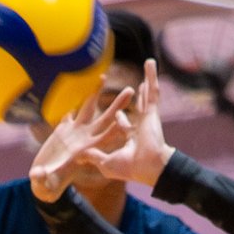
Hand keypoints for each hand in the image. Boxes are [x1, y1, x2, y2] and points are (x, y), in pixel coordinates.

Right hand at [29, 87, 135, 202]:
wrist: (44, 181)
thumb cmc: (46, 186)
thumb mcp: (44, 184)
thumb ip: (42, 178)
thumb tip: (38, 174)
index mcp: (84, 152)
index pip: (104, 139)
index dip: (115, 129)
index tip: (126, 118)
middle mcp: (83, 139)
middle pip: (105, 119)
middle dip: (117, 106)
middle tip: (131, 90)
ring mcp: (74, 133)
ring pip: (88, 109)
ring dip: (95, 93)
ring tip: (102, 76)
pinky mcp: (62, 129)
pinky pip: (71, 110)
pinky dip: (73, 97)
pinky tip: (77, 82)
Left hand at [81, 58, 175, 189]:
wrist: (147, 168)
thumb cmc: (129, 169)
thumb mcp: (106, 163)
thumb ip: (94, 157)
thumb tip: (80, 155)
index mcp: (124, 138)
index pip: (118, 125)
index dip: (118, 119)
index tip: (116, 113)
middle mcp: (135, 126)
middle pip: (130, 108)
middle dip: (127, 100)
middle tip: (127, 91)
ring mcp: (144, 118)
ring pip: (144, 96)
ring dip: (146, 80)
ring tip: (147, 66)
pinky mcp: (150, 113)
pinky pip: (151, 92)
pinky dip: (152, 77)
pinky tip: (150, 64)